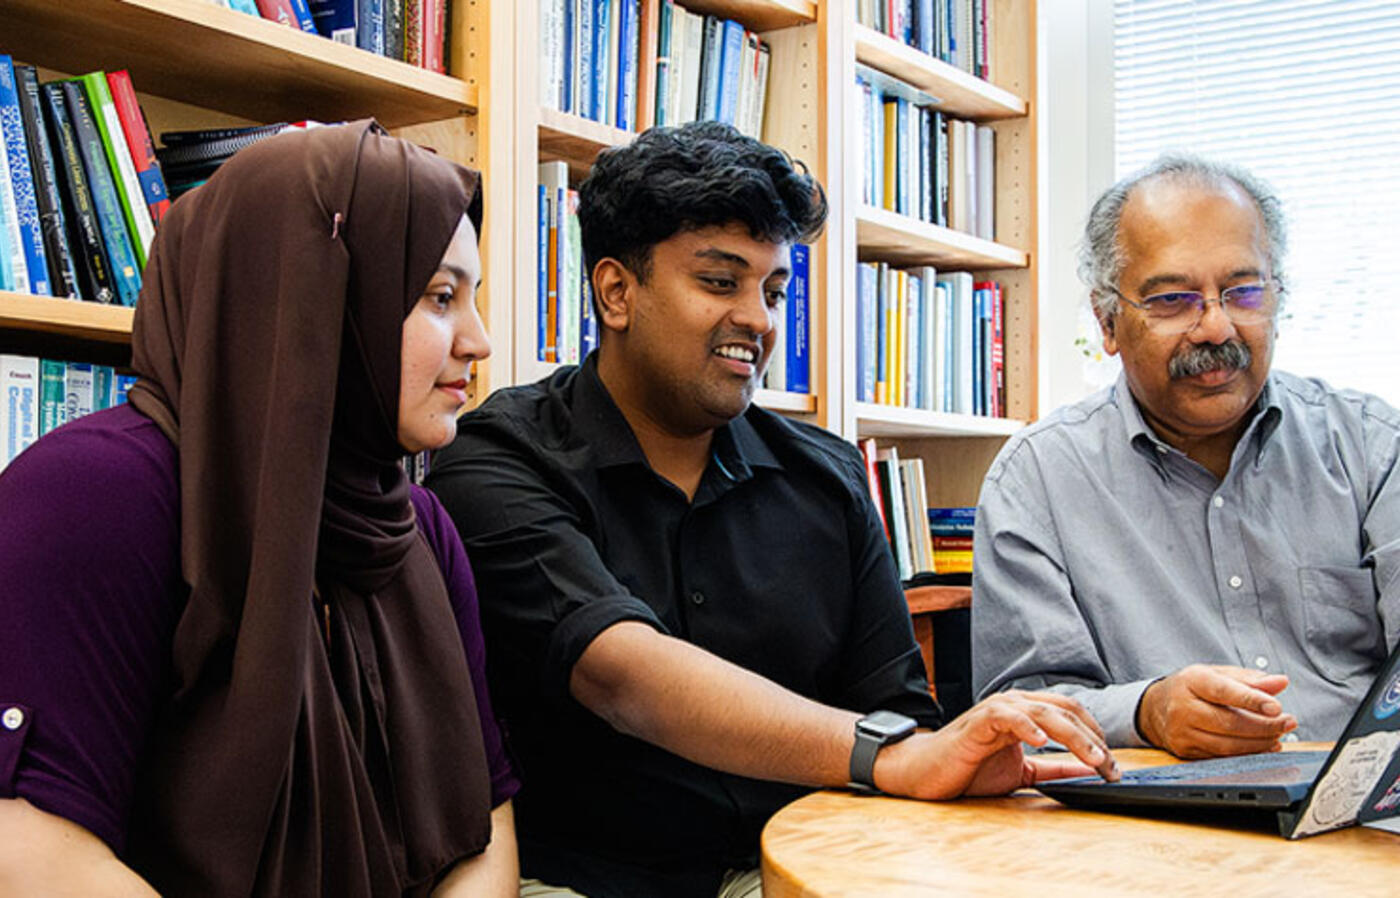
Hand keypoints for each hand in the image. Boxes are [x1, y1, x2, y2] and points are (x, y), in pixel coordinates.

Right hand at [874, 690, 1119, 799]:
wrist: (925, 772)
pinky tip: (1043, 741)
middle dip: (1094, 739)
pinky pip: (1007, 717)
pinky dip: (1027, 726)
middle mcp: (1014, 704)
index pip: (1072, 713)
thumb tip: (1090, 771)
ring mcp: (996, 710)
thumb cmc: (968, 769)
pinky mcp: (978, 723)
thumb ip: (1054, 768)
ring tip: (1093, 758)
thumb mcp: (1022, 771)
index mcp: (1026, 712)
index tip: (1114, 768)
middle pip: (1065, 710)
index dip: (1097, 737)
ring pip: (1044, 712)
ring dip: (1074, 736)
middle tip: (1111, 767)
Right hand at [1137, 664, 1295, 758]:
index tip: (1276, 706)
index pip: (1223, 691)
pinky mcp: (1185, 751)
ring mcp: (1182, 732)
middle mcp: (1182, 707)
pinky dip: (1247, 754)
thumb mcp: (1217, 674)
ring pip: (1227, 744)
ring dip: (1259, 743)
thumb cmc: (1191, 688)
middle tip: (1288, 722)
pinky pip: (1221, 757)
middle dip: (1264, 725)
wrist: (1154, 707)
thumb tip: (1280, 682)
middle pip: (1228, 722)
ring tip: (1278, 735)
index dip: (1251, 699)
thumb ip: (1249, 679)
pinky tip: (1263, 746)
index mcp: (1191, 681)